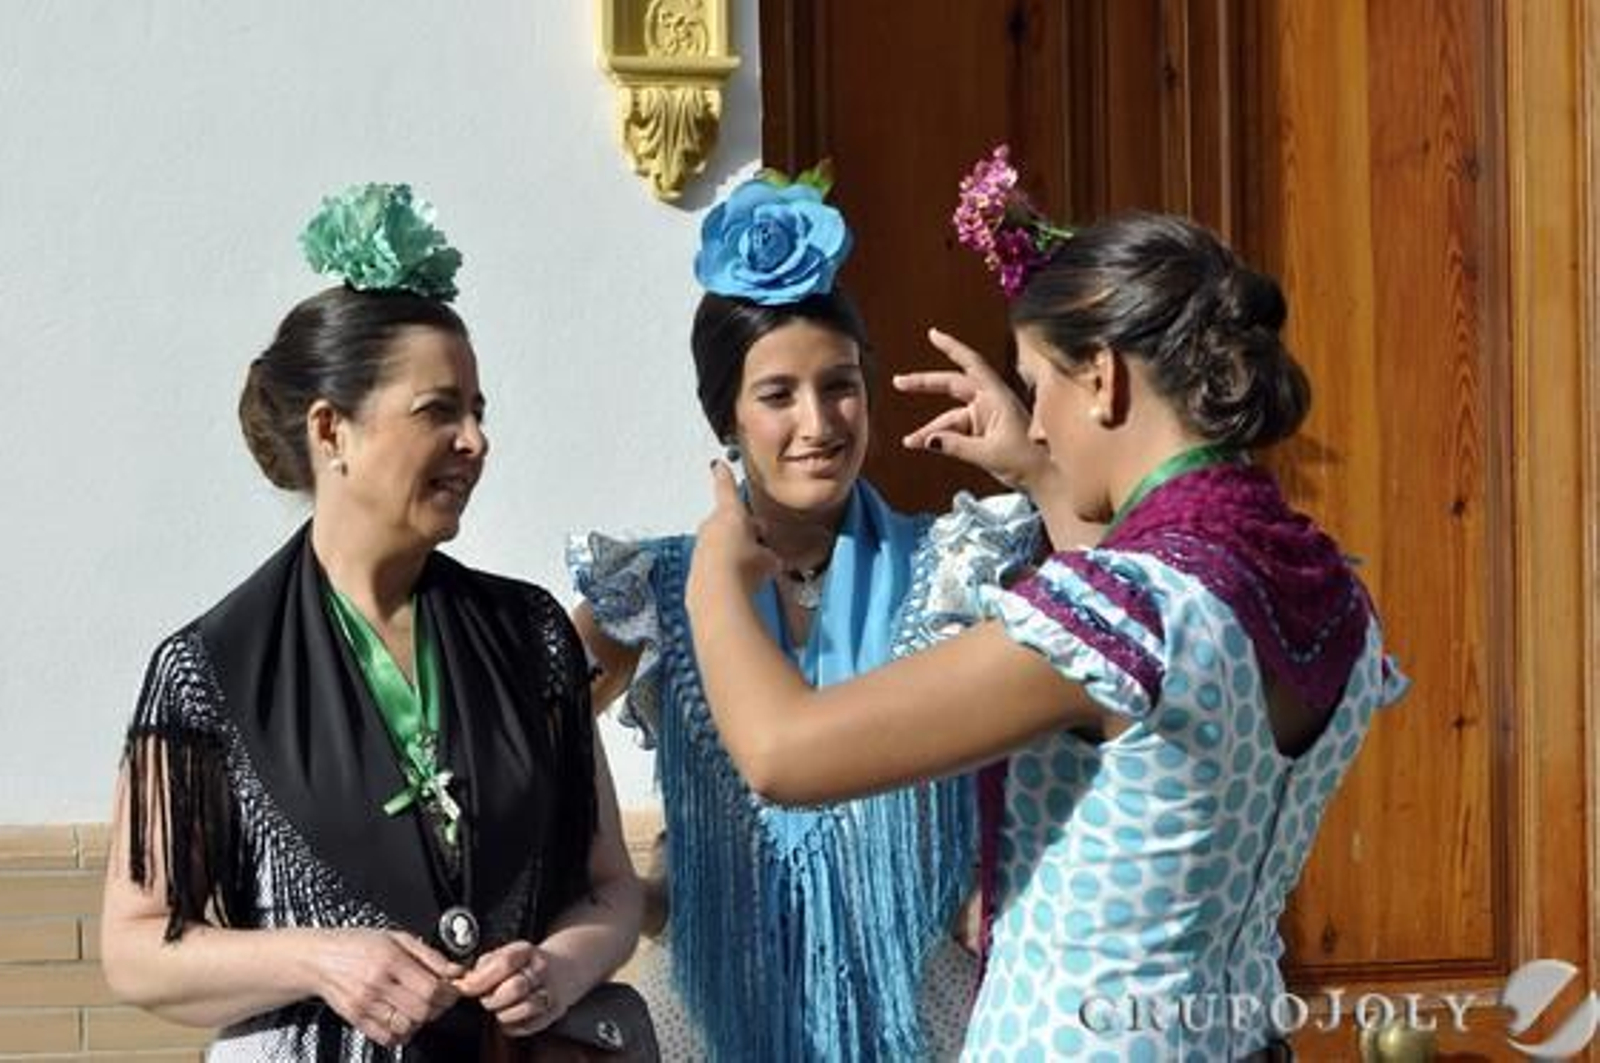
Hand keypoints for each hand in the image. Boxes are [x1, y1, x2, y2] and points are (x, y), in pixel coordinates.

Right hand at [310, 929, 461, 1048]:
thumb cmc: (357, 944)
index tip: (453, 989)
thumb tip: (456, 970)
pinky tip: (403, 1019)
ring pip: (407, 1026)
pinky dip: (402, 1033)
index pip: (431, 987)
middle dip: (439, 1007)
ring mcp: (365, 1004)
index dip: (449, 992)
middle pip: (422, 1009)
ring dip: (421, 1021)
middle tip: (440, 999)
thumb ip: (429, 954)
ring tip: (420, 1007)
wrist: (318, 958)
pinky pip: (387, 1037)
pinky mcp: (356, 1019)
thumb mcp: (396, 937)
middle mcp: (377, 983)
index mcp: (390, 959)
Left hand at [454, 940, 572, 1037]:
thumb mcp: (504, 954)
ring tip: (500, 1007)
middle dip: (493, 998)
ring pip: (523, 1009)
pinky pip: (526, 1026)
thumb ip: (484, 966)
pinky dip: (512, 1024)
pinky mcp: (553, 1012)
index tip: (465, 988)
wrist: (560, 971)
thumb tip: (464, 982)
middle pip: (515, 988)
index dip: (481, 979)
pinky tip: (511, 1015)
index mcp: (527, 951)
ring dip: (503, 1013)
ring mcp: (551, 990)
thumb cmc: (524, 965)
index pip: (504, 963)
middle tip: (486, 998)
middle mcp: (542, 970)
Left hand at [686, 461, 780, 613]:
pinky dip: (724, 570)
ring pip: (719, 544)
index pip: (727, 489)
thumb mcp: (767, 560)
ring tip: (751, 570)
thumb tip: (769, 559)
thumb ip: (767, 555)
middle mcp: (711, 526)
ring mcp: (701, 547)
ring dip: (733, 552)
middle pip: (726, 522)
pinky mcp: (695, 568)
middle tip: (759, 543)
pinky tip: (737, 585)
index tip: (718, 465)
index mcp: (730, 514)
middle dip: (742, 531)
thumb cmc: (743, 568)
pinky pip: (713, 564)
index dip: (725, 477)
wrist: (718, 592)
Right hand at [896, 327, 1051, 490]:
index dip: (952, 347)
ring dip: (930, 429)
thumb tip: (929, 440)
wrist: (1044, 478)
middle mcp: (990, 401)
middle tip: (899, 382)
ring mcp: (985, 416)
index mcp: (997, 396)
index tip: (933, 335)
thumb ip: (956, 446)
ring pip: (950, 416)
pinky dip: (941, 438)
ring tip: (911, 441)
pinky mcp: (983, 431)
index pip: (971, 364)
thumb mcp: (989, 454)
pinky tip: (924, 445)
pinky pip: (955, 430)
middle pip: (952, 385)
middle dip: (925, 384)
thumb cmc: (1027, 461)